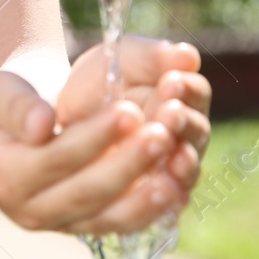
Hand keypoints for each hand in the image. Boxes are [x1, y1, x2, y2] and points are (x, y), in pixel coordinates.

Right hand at [0, 68, 178, 235]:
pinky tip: (175, 188)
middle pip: (87, 192)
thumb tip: (42, 125)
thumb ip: (16, 106)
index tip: (130, 109)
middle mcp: (29, 209)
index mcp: (5, 174)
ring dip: (146, 198)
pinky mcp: (80, 226)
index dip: (95, 137)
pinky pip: (118, 224)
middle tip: (163, 134)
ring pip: (107, 217)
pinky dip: (148, 210)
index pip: (57, 158)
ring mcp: (56, 223)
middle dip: (128, 165)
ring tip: (177, 172)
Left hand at [53, 36, 211, 228]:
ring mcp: (166, 168)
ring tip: (170, 149)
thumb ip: (153, 56)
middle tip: (170, 112)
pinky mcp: (146, 197)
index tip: (171, 81)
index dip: (188, 89)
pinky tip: (161, 187)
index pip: (197, 94)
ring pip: (185, 170)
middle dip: (185, 123)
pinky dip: (165, 197)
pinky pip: (165, 202)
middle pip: (197, 133)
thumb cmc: (99, 81)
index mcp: (181, 99)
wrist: (60, 114)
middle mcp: (182, 135)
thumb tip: (188, 56)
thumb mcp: (121, 59)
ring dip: (182, 161)